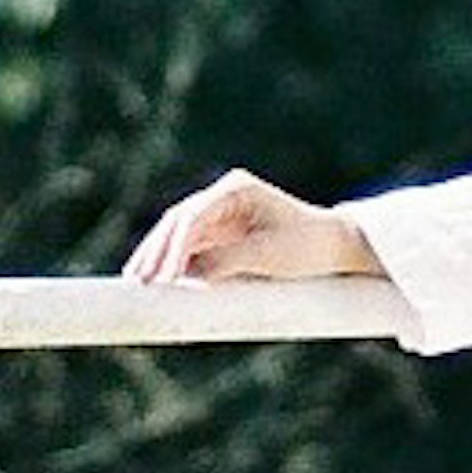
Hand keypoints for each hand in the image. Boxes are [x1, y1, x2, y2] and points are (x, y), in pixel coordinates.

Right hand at [120, 168, 382, 288]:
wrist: (335, 245)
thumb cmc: (309, 245)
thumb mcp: (271, 256)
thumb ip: (229, 261)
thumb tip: (189, 275)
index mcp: (236, 189)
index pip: (194, 216)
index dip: (174, 247)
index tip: (164, 276)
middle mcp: (223, 197)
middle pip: (177, 222)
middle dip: (155, 251)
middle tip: (136, 280)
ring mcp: (220, 214)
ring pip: (178, 234)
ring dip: (157, 257)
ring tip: (136, 282)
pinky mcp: (222, 234)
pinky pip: (190, 248)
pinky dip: (173, 263)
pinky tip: (157, 281)